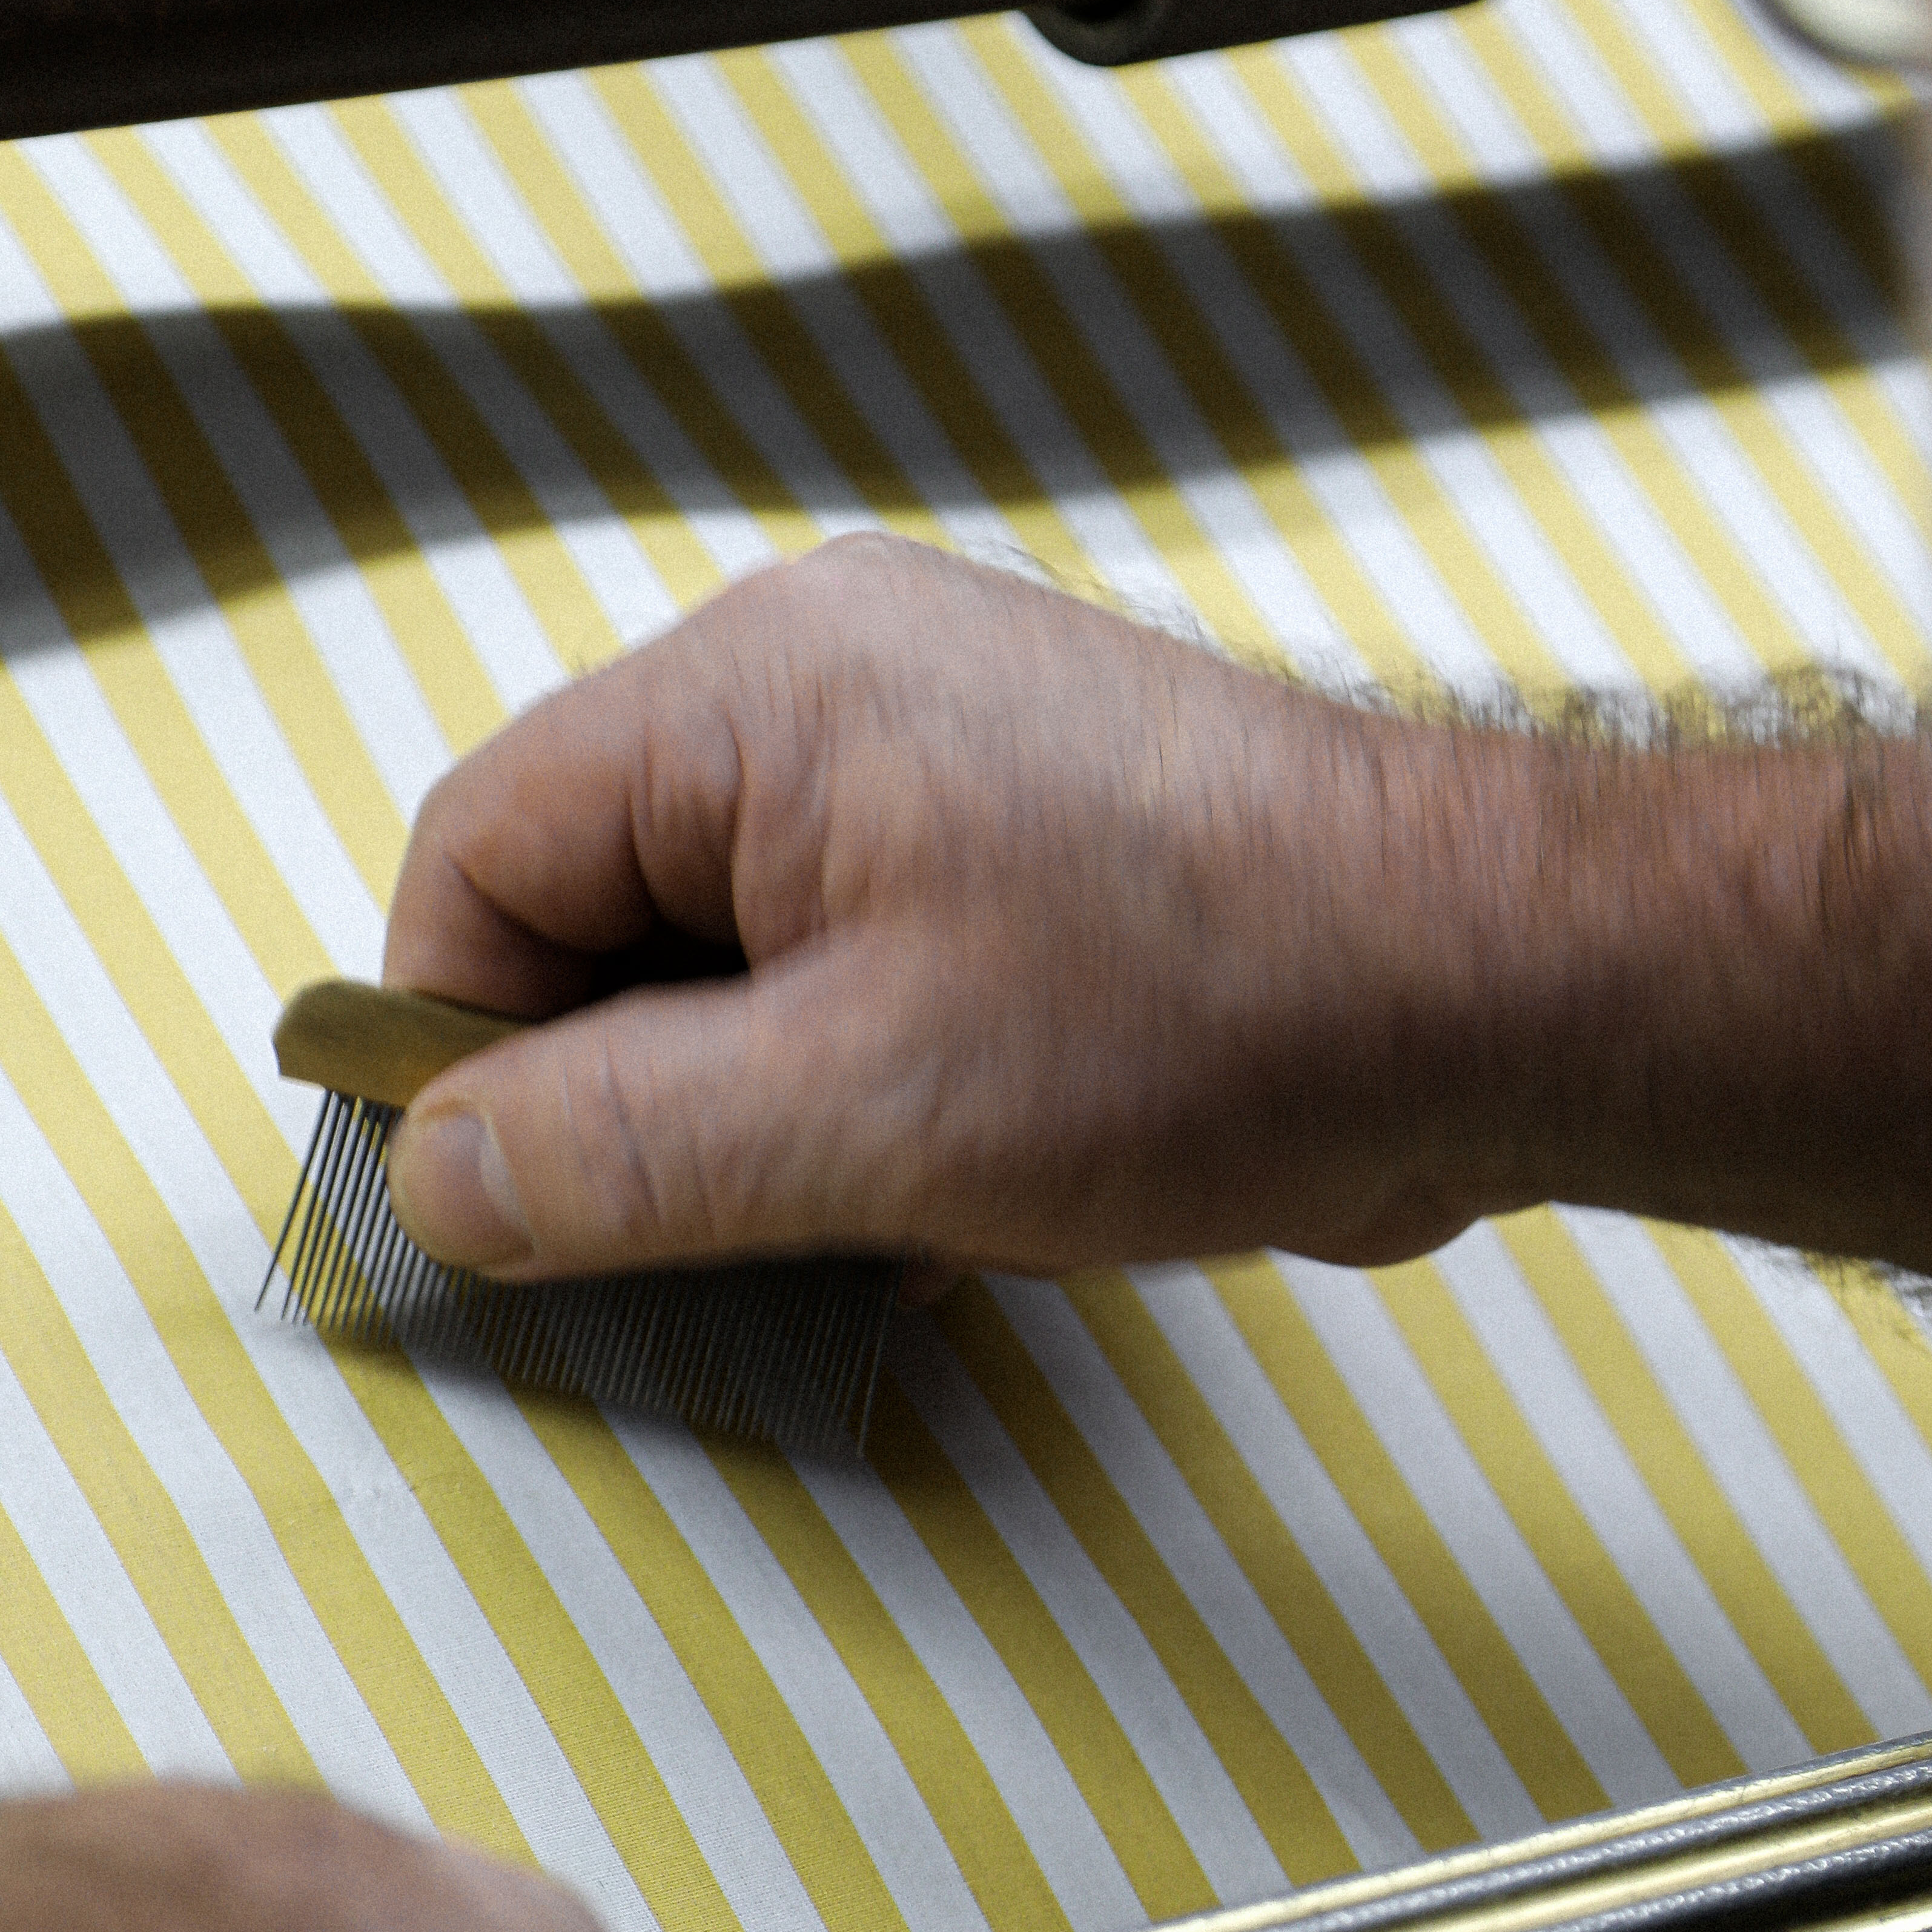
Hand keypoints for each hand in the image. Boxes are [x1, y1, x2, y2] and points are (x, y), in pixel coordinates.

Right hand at [381, 535, 1550, 1283]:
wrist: (1503, 988)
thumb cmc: (1199, 1018)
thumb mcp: (859, 1112)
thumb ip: (611, 1146)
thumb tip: (428, 1179)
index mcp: (759, 691)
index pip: (485, 852)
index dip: (450, 1045)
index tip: (490, 1212)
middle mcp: (835, 687)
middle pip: (602, 904)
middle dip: (623, 1090)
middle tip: (690, 1244)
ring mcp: (942, 761)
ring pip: (734, 961)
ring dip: (755, 1115)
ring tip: (856, 1222)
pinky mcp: (1029, 851)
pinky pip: (857, 974)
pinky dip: (859, 1096)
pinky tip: (944, 1205)